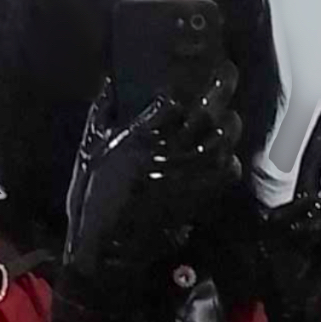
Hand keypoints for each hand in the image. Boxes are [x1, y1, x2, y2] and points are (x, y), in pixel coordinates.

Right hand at [61, 61, 242, 313]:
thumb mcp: (90, 151)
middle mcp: (169, 151)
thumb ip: (102, 114)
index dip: (182, 85)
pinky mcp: (197, 196)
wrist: (107, 248)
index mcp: (140, 136)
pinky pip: (226, 172)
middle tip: (227, 73)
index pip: (171, 100)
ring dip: (229, 124)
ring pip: (222, 139)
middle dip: (220, 88)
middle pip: (207, 111)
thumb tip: (109, 83)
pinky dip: (230, 162)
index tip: (188, 73)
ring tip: (228, 116)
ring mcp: (187, 174)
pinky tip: (225, 157)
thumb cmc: (93, 198)